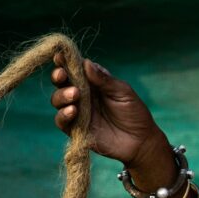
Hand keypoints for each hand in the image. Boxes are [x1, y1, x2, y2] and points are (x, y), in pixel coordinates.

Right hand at [50, 53, 165, 168]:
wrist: (140, 141)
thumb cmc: (134, 113)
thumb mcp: (122, 92)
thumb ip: (104, 79)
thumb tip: (86, 63)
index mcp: (92, 82)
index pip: (74, 68)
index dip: (65, 61)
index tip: (60, 56)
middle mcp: (82, 95)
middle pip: (61, 82)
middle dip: (58, 76)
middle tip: (62, 75)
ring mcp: (78, 112)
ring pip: (58, 100)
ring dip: (62, 95)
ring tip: (75, 94)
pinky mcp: (76, 129)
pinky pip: (61, 121)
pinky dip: (63, 115)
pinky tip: (73, 111)